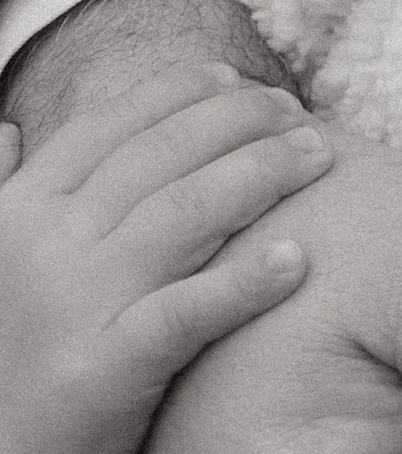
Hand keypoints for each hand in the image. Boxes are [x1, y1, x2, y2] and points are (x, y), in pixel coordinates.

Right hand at [0, 64, 332, 453]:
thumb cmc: (8, 366)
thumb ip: (2, 194)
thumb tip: (9, 130)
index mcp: (22, 211)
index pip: (112, 124)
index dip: (180, 93)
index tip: (236, 80)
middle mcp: (47, 245)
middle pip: (164, 156)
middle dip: (241, 122)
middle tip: (298, 113)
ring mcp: (76, 306)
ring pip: (186, 213)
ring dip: (263, 175)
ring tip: (318, 158)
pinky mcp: (105, 373)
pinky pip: (188, 313)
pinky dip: (246, 282)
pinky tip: (299, 260)